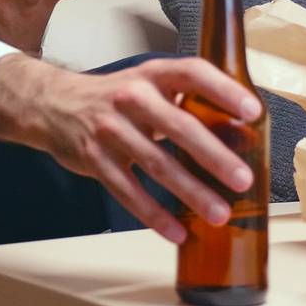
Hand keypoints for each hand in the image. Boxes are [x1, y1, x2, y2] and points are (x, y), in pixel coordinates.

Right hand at [0, 53, 262, 243]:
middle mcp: (131, 97)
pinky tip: (176, 231)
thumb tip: (238, 133)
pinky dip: (153, 214)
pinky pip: (127, 190)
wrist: (54, 104)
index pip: (192, 73)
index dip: (223, 90)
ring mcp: (110, 128)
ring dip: (190, 191)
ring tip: (218, 213)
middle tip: (243, 179)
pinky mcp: (94, 158)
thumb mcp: (146, 84)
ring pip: (156, 164)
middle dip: (213, 155)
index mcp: (151, 75)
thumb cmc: (113, 98)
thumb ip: (184, 101)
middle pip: (178, 126)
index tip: (252, 112)